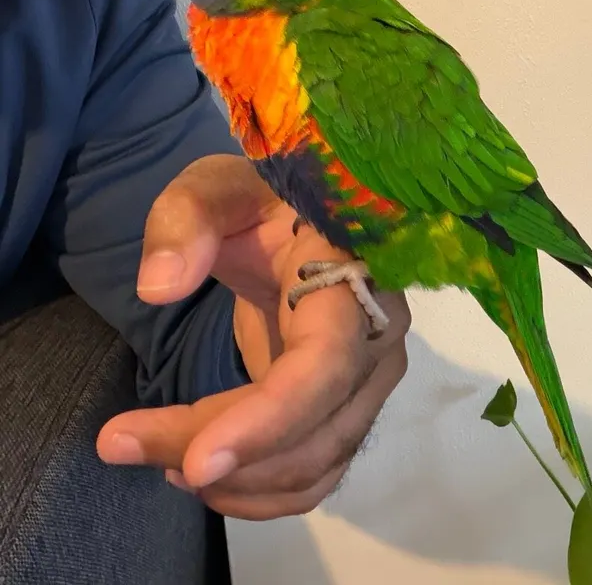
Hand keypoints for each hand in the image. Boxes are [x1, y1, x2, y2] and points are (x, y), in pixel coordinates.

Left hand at [96, 154, 409, 518]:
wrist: (300, 219)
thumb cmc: (259, 200)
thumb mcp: (214, 189)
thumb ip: (184, 221)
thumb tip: (159, 287)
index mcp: (355, 275)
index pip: (327, 363)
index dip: (269, 419)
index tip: (196, 461)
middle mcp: (380, 336)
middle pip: (313, 428)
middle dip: (223, 452)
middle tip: (122, 440)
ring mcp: (371, 379)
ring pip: (313, 463)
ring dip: (234, 480)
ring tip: (150, 449)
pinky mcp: (349, 408)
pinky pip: (315, 474)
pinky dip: (257, 490)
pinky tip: (197, 469)